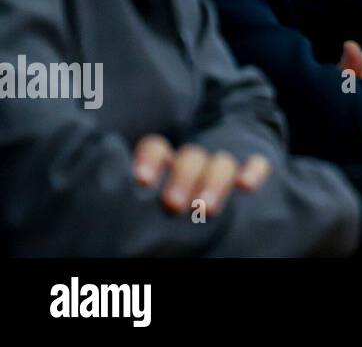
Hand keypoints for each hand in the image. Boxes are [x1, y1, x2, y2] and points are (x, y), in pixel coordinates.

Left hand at [132, 135, 269, 215]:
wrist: (215, 190)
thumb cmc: (156, 211)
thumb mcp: (142, 199)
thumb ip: (131, 200)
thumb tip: (102, 215)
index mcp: (162, 165)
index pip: (156, 147)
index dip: (151, 160)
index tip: (142, 181)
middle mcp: (190, 162)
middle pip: (190, 156)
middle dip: (183, 178)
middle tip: (173, 205)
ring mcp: (219, 166)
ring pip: (221, 161)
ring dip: (215, 181)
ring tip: (207, 208)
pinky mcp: (248, 171)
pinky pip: (256, 163)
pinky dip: (254, 170)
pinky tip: (247, 185)